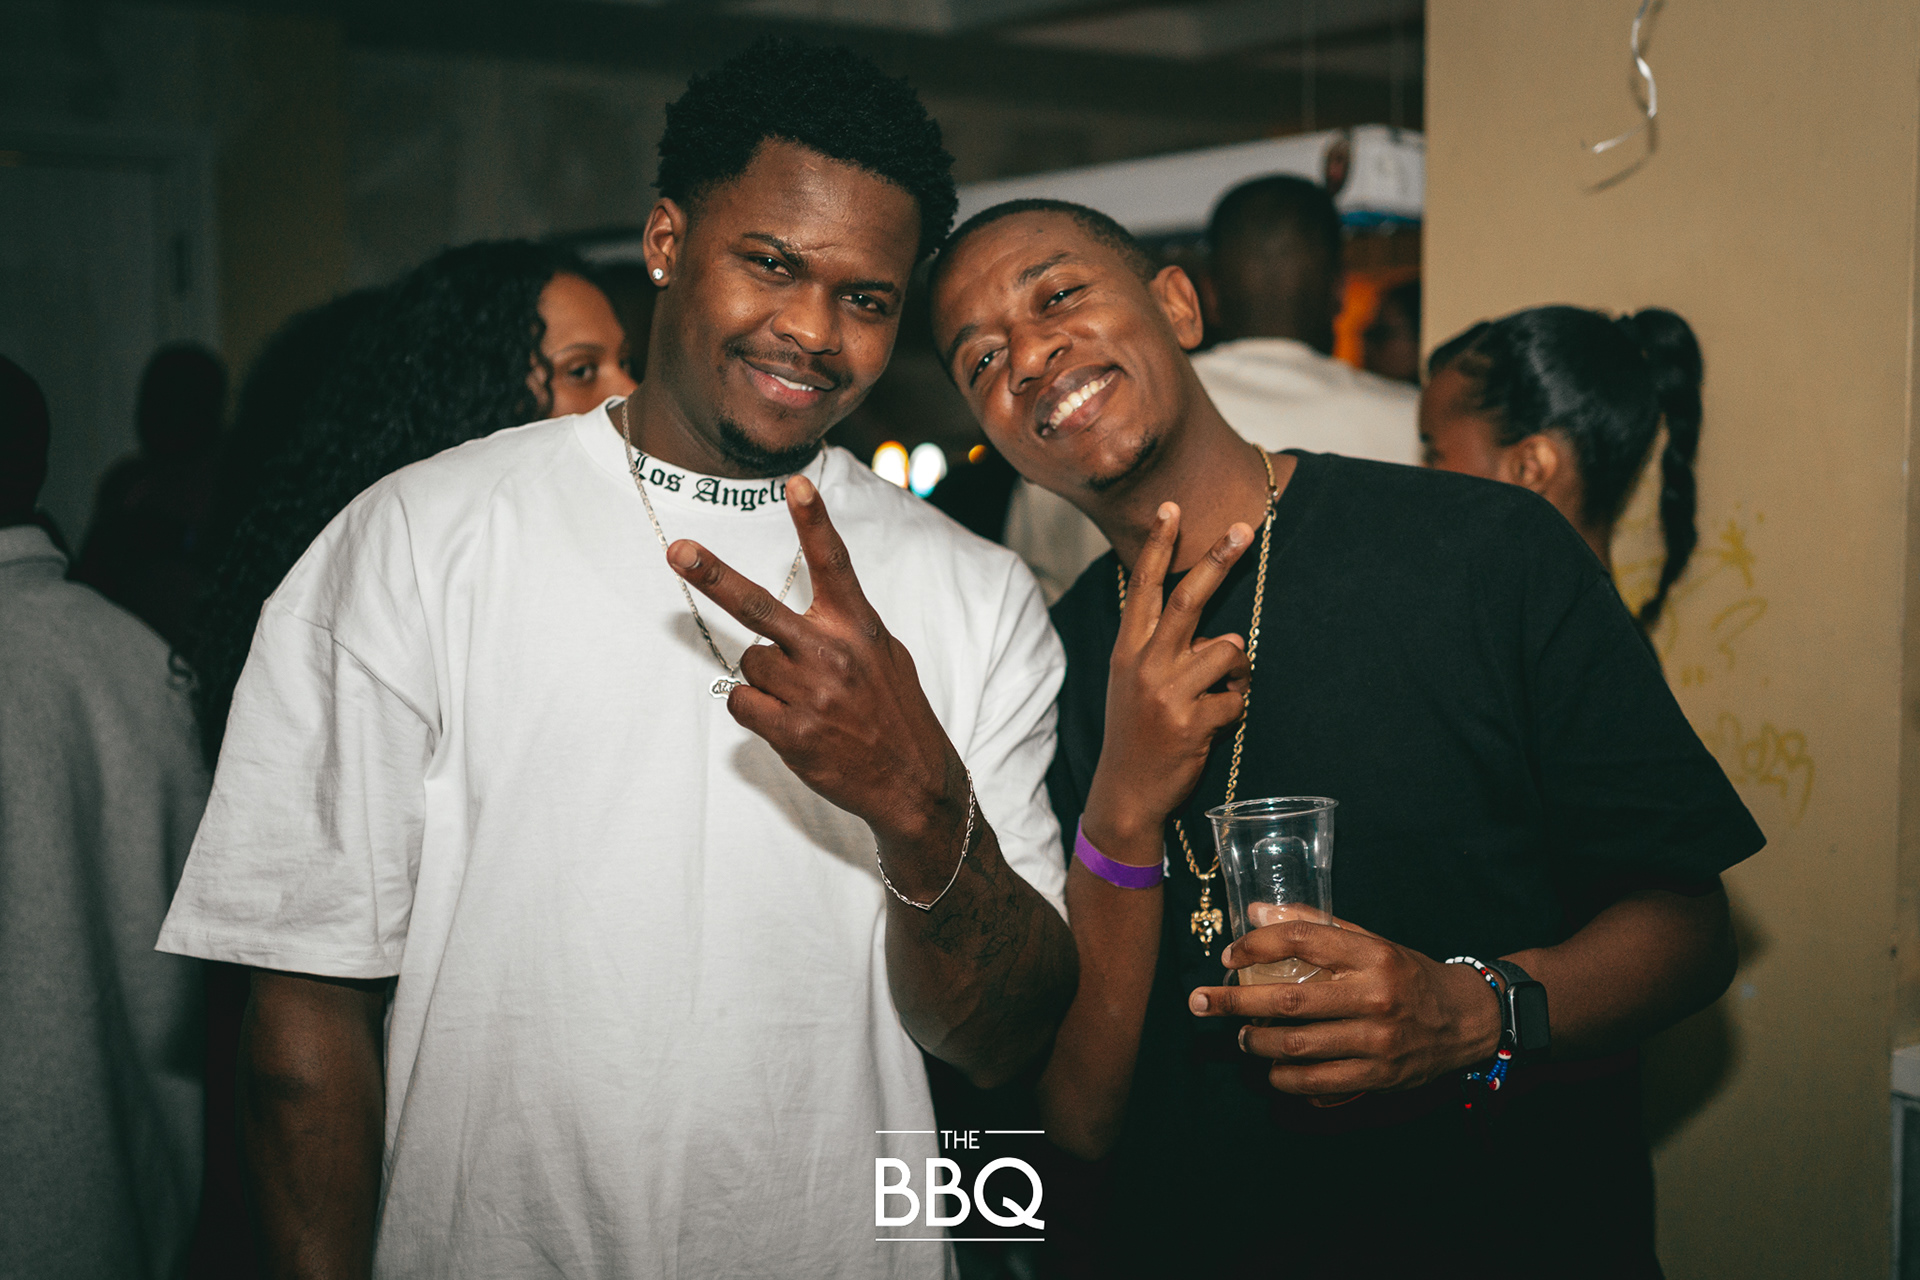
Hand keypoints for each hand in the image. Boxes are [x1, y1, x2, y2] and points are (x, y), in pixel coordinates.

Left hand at [667, 475, 963, 855]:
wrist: (912, 782)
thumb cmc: (893, 710)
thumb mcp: (885, 654)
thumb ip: (843, 626)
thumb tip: (801, 613)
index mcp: (857, 627)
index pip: (833, 564)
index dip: (813, 522)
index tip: (795, 483)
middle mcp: (833, 654)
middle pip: (759, 608)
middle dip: (714, 577)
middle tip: (678, 552)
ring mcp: (811, 695)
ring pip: (749, 663)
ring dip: (764, 677)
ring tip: (800, 698)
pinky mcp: (793, 733)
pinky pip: (742, 703)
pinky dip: (755, 709)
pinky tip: (789, 721)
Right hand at [1080, 504, 1252, 860]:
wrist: (1125, 793)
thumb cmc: (1136, 732)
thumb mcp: (1131, 681)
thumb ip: (1160, 648)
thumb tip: (1211, 627)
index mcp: (1128, 650)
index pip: (1142, 587)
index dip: (1157, 546)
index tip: (1172, 507)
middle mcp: (1145, 664)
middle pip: (1188, 600)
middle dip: (1217, 560)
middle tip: (1243, 530)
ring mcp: (1168, 693)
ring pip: (1227, 650)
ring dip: (1238, 669)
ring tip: (1224, 691)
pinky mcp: (1192, 722)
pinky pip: (1237, 698)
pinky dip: (1236, 708)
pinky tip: (1217, 723)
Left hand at [1186, 917, 1502, 1097]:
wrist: (1465, 1019)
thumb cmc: (1406, 974)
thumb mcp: (1370, 940)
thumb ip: (1315, 925)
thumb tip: (1257, 910)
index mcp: (1370, 954)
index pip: (1300, 940)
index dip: (1255, 945)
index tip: (1229, 956)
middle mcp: (1373, 996)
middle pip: (1287, 1000)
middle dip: (1234, 1002)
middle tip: (1201, 1002)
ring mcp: (1376, 1040)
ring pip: (1296, 1046)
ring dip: (1255, 1042)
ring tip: (1241, 1035)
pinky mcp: (1379, 1075)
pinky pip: (1317, 1083)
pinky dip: (1284, 1078)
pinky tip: (1270, 1069)